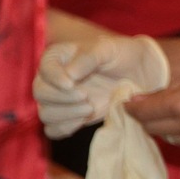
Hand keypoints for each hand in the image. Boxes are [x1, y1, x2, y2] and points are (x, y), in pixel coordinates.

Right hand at [34, 33, 168, 138]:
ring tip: (90, 108)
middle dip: (61, 98)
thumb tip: (69, 74)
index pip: (45, 69)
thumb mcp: (108, 49)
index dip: (54, 79)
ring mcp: (60, 100)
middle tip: (86, 97)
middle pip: (40, 93)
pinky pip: (53, 129)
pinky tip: (82, 121)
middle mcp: (54, 79)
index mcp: (59, 57)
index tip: (71, 84)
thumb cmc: (123, 55)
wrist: (139, 75)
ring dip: (65, 114)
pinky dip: (64, 128)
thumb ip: (88, 58)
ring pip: (45, 113)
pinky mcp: (68, 117)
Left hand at [125, 46, 179, 150]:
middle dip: (144, 116)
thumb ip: (169, 87)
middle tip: (143, 103)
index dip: (132, 105)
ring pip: (166, 137)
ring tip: (164, 110)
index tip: (128, 99)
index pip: (144, 111)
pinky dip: (178, 131)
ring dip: (160, 125)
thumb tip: (144, 98)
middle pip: (151, 128)